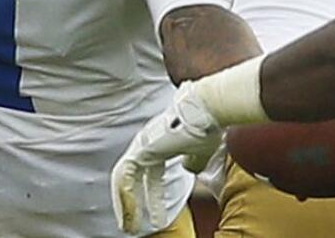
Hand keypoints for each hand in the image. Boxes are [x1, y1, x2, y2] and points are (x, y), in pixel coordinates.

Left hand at [111, 82, 221, 233]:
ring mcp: (142, 145)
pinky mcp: (140, 149)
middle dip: (133, 204)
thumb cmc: (209, 126)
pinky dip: (127, 198)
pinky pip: (126, 179)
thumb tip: (189, 169)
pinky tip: (131, 215)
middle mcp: (148, 144)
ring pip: (125, 182)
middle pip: (134, 180)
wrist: (207, 109)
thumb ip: (194, 162)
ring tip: (130, 227)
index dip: (153, 199)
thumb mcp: (201, 152)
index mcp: (162, 144)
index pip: (151, 176)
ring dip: (126, 206)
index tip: (157, 220)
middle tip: (132, 227)